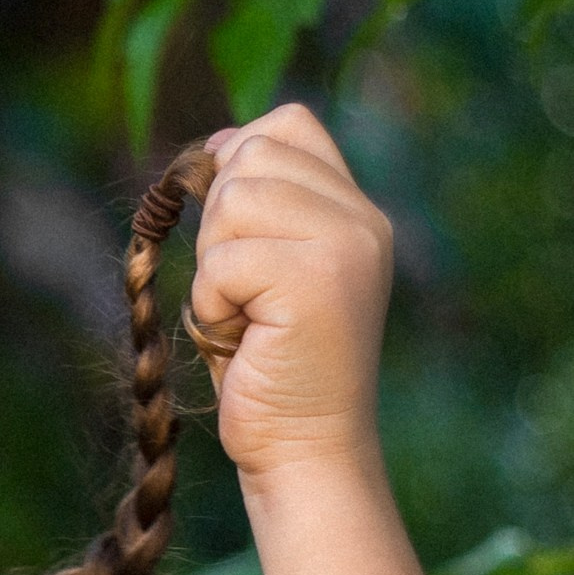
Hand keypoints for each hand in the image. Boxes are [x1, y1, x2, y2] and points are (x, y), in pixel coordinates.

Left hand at [187, 106, 392, 483]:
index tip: (231, 229)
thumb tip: (215, 144)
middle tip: (242, 290)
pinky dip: (212, 303)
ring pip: (232, 201)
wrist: (305, 449)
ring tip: (247, 316)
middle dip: (219, 223)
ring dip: (214, 267)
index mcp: (357, 211)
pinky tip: (245, 339)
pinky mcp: (317, 278)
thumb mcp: (266, 268)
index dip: (238, 159)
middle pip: (251, 155)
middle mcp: (362, 220)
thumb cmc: (270, 366)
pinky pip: (221, 260)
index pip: (288, 125)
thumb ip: (258, 206)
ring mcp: (346, 245)